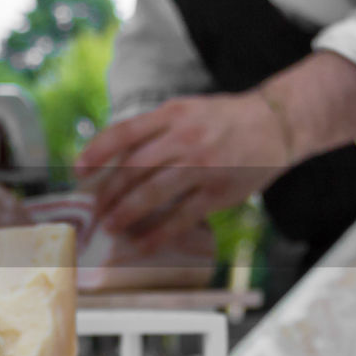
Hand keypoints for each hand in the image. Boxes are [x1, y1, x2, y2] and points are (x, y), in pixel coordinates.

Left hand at [74, 92, 291, 251]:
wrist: (277, 123)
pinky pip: (182, 217)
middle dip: (108, 192)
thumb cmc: (221, 120)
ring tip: (109, 227)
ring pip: (154, 192)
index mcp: (172, 114)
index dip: (96, 152)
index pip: (124, 132)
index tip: (78, 171)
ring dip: (126, 213)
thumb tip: (110, 159)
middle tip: (92, 211)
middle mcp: (185, 138)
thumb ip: (151, 130)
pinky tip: (141, 245)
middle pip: (134, 167)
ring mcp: (203, 166)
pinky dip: (158, 234)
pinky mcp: (219, 192)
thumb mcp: (184, 110)